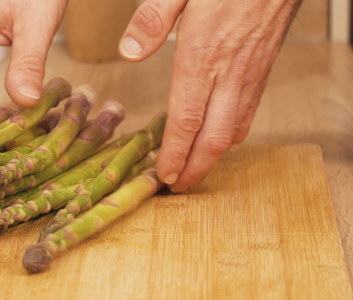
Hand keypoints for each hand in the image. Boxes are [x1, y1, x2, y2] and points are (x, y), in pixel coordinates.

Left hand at [119, 0, 301, 191]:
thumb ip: (153, 19)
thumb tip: (130, 50)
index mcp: (202, 55)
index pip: (186, 118)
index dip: (174, 152)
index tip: (163, 174)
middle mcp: (229, 72)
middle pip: (213, 137)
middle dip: (194, 168)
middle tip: (178, 187)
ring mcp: (249, 73)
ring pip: (234, 130)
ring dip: (213, 157)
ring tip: (195, 170)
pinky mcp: (262, 68)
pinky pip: (248, 112)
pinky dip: (233, 135)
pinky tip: (221, 138)